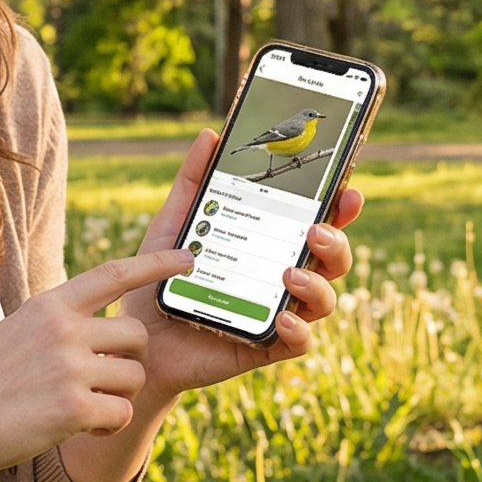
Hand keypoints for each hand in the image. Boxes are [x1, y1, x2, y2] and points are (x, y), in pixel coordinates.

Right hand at [0, 248, 195, 481]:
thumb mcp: (17, 332)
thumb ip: (61, 324)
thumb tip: (110, 332)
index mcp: (49, 305)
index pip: (114, 274)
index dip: (156, 264)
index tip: (187, 257)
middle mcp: (62, 329)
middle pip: (138, 335)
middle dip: (131, 362)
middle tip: (103, 380)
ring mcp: (69, 367)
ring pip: (135, 377)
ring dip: (118, 398)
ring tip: (82, 408)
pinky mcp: (73, 408)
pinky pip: (122, 414)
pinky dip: (106, 426)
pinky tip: (76, 427)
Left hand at [118, 128, 362, 405]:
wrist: (135, 338)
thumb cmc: (159, 279)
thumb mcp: (172, 225)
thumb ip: (192, 182)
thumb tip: (211, 135)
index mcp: (269, 244)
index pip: (316, 222)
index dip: (340, 207)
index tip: (347, 190)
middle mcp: (281, 276)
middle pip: (332, 258)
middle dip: (336, 242)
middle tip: (316, 231)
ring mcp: (277, 312)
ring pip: (324, 299)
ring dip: (317, 285)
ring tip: (289, 275)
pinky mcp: (265, 346)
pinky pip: (298, 341)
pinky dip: (297, 330)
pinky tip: (281, 318)